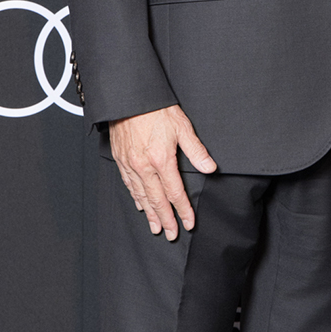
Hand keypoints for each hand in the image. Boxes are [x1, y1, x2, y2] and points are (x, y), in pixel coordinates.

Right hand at [109, 104, 216, 239]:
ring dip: (150, 213)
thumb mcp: (182, 127)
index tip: (188, 223)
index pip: (175, 193)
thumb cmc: (155, 108)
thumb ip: (196, 150)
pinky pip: (128, 184)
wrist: (129, 96)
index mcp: (161, 159)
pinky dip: (135, 197)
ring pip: (141, 195)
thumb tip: (210, 167)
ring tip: (156, 227)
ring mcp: (130, 164)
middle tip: (171, 234)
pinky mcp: (120, 159)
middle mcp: (143, 166)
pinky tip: (140, 204)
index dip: (183, 210)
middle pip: (157, 200)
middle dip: (166, 219)